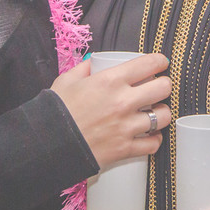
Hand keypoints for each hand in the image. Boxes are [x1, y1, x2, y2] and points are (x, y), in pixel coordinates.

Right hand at [51, 53, 171, 169]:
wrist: (46, 144)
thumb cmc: (55, 111)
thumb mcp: (67, 81)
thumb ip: (84, 68)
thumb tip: (94, 62)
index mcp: (110, 80)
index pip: (149, 64)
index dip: (160, 61)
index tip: (161, 63)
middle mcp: (123, 101)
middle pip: (163, 88)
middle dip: (164, 85)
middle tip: (158, 87)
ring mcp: (126, 126)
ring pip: (163, 116)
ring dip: (162, 113)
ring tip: (155, 112)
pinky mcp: (125, 148)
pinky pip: (153, 143)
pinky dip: (154, 139)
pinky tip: (149, 135)